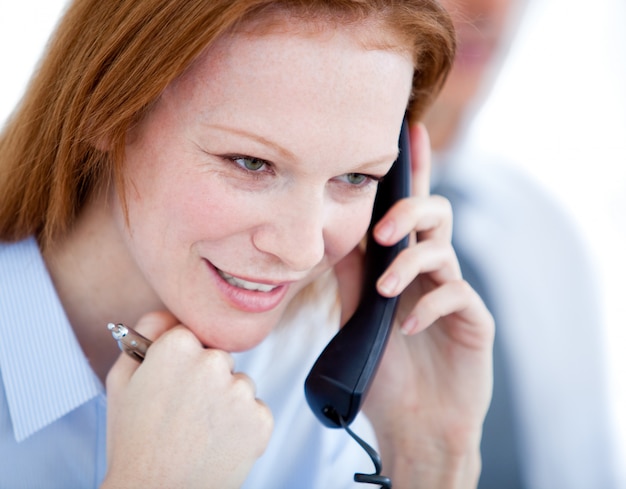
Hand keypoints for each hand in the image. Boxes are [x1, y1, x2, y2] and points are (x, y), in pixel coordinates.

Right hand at [103, 311, 272, 488]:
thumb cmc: (134, 442)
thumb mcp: (121, 381)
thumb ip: (142, 335)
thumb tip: (167, 313)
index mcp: (178, 346)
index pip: (192, 337)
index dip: (180, 362)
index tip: (172, 385)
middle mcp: (214, 361)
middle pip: (218, 358)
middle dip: (206, 379)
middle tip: (184, 412)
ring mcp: (240, 391)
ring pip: (239, 384)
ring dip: (226, 402)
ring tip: (199, 431)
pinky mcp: (261, 419)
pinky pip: (255, 410)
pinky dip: (242, 425)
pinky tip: (218, 442)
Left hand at [335, 123, 493, 486]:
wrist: (409, 420)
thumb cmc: (382, 364)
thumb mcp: (354, 311)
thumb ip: (348, 269)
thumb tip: (330, 225)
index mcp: (404, 262)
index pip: (408, 207)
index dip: (413, 168)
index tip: (409, 130)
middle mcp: (432, 270)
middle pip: (435, 214)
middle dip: (410, 211)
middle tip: (382, 233)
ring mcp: (454, 292)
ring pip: (444, 250)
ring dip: (410, 265)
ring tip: (385, 293)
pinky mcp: (473, 321)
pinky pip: (457, 296)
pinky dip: (428, 307)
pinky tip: (407, 328)